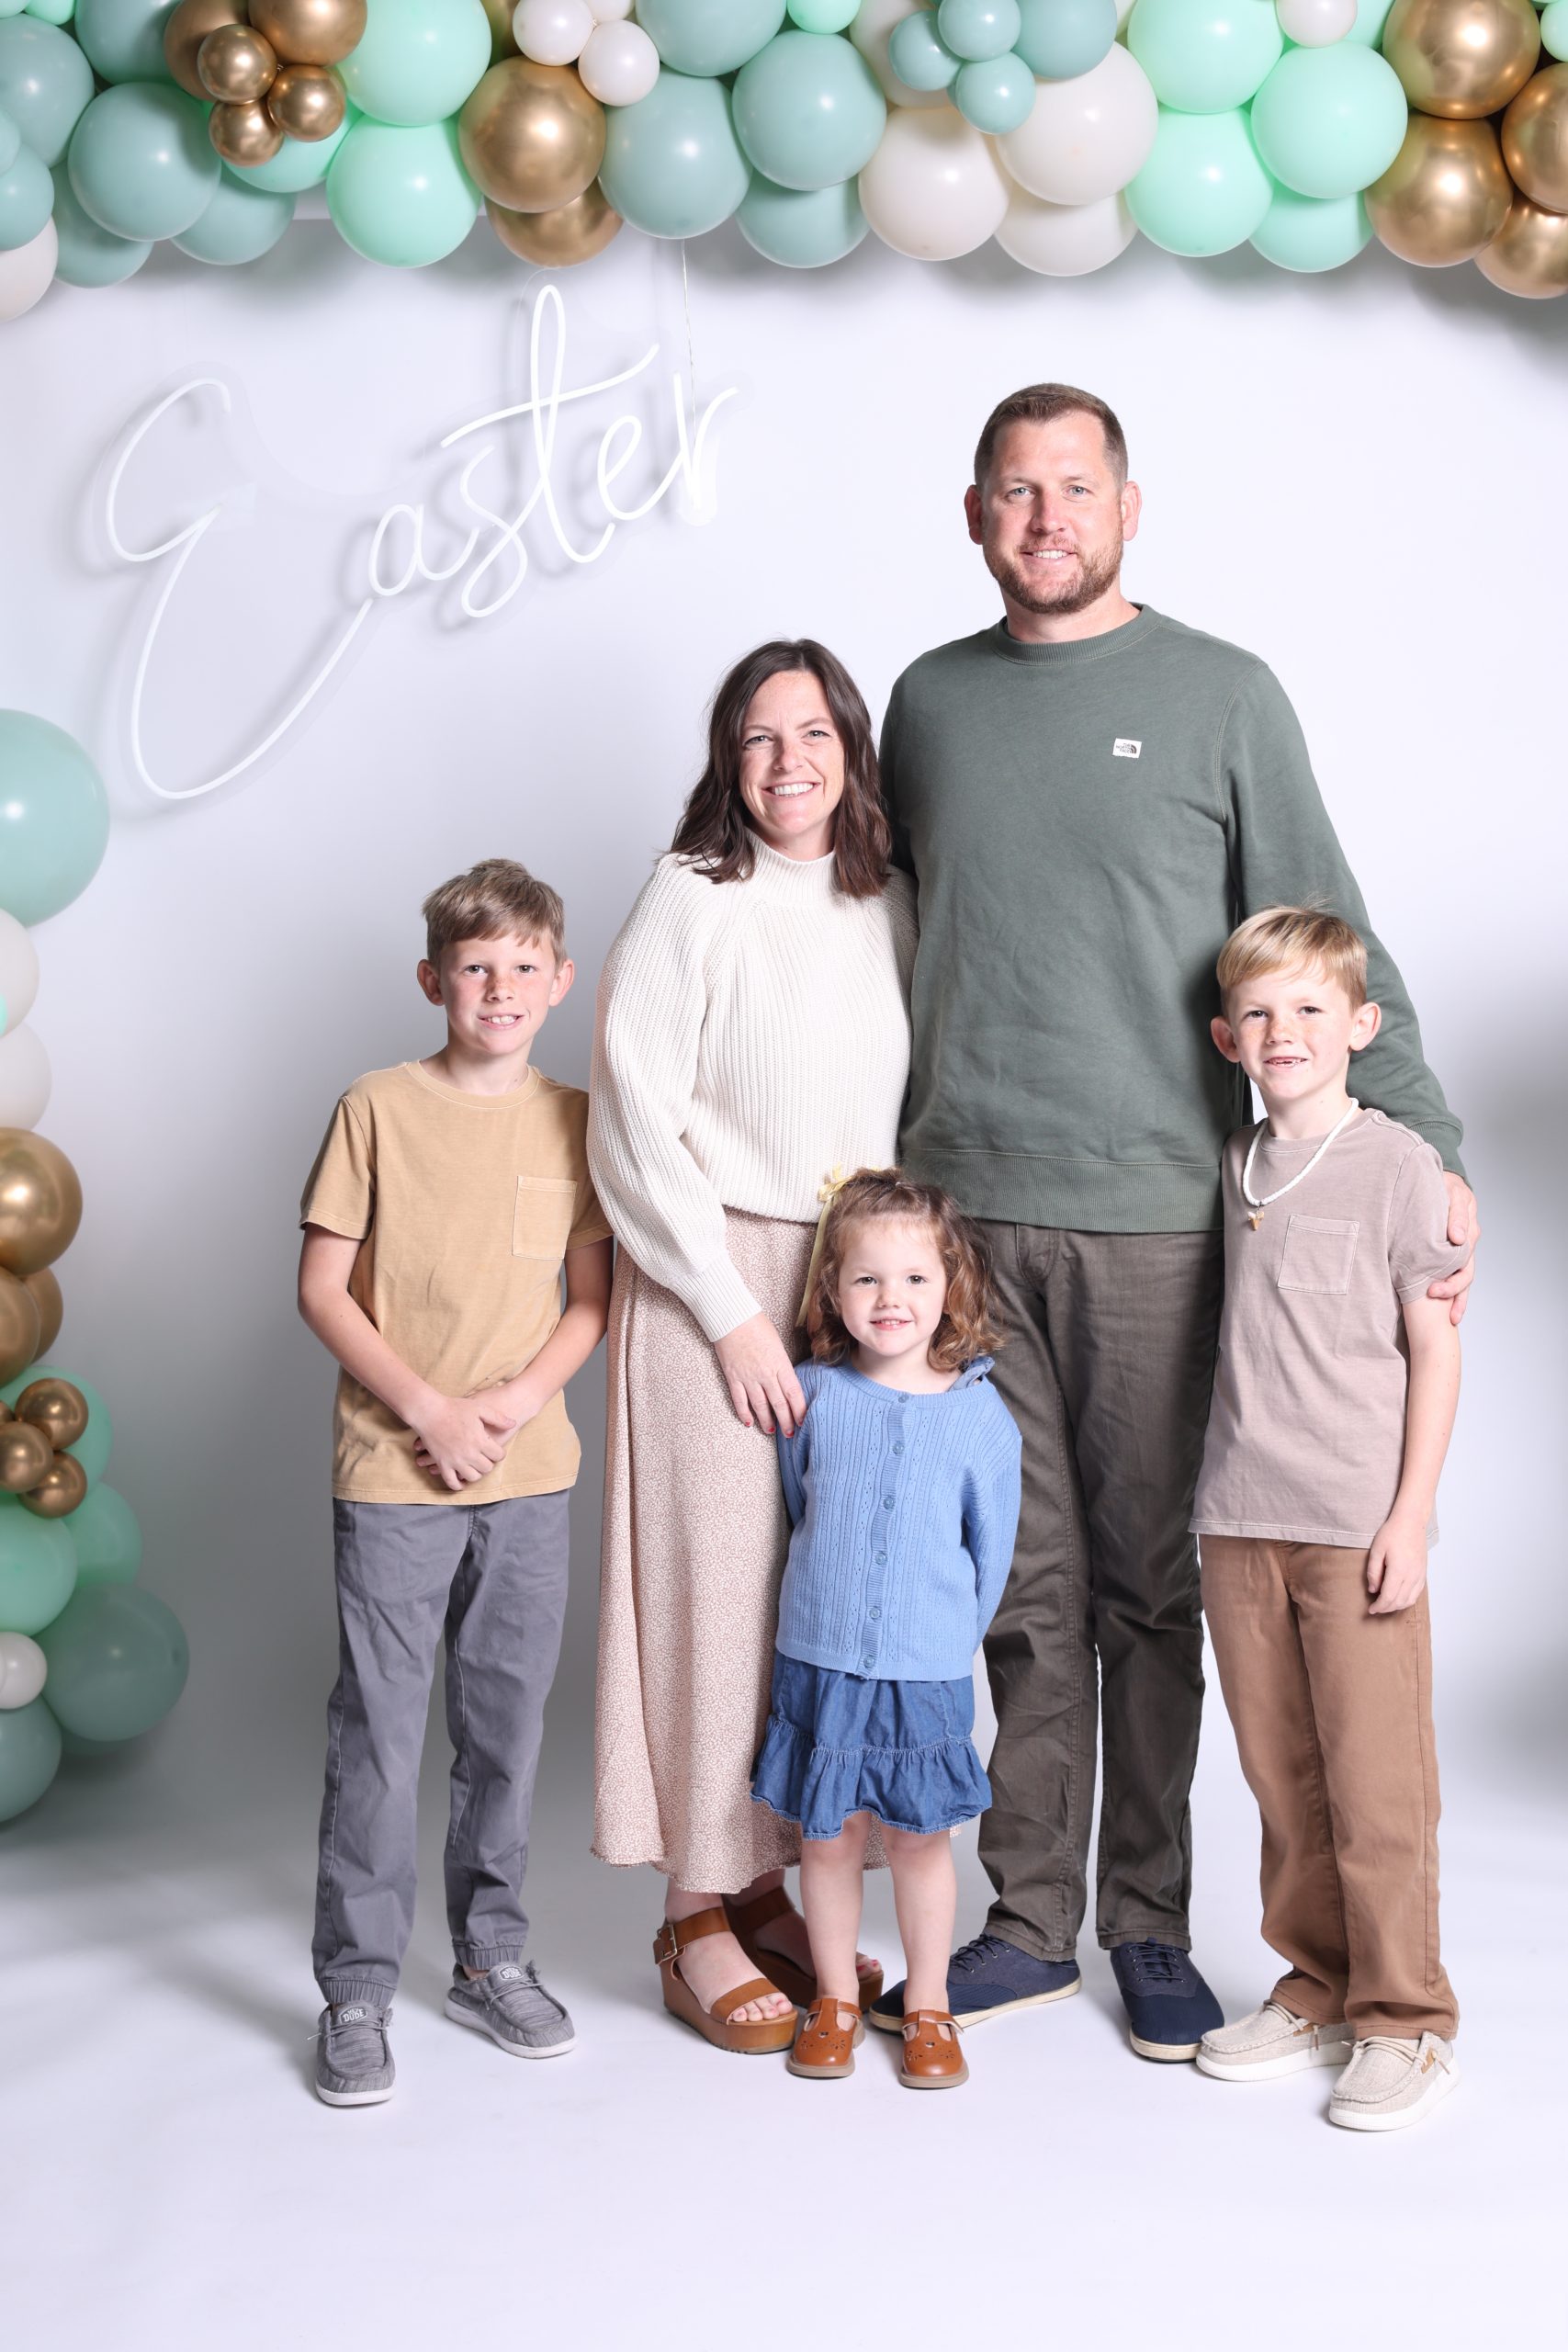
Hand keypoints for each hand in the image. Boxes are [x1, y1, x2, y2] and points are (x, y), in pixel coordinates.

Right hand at [411, 1394, 516, 1490]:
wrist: (429, 1411)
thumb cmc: (454, 1407)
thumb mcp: (479, 1408)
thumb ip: (497, 1418)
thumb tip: (513, 1424)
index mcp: (480, 1440)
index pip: (498, 1456)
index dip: (499, 1453)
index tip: (496, 1451)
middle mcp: (469, 1453)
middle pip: (487, 1468)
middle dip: (489, 1463)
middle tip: (486, 1458)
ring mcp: (455, 1460)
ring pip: (472, 1477)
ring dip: (476, 1474)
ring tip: (475, 1467)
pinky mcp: (442, 1464)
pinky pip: (451, 1482)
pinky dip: (458, 1485)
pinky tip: (462, 1482)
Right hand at [713, 1313, 806, 1436]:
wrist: (732, 1317)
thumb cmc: (757, 1324)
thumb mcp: (778, 1343)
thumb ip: (782, 1363)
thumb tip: (785, 1380)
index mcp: (780, 1364)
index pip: (794, 1393)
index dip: (799, 1410)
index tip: (803, 1421)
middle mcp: (766, 1374)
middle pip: (779, 1404)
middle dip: (786, 1421)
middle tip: (790, 1434)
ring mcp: (748, 1377)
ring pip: (760, 1406)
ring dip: (767, 1421)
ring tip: (771, 1431)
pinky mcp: (733, 1377)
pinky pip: (739, 1400)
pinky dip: (744, 1413)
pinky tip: (749, 1422)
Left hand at [1367, 1508, 1428, 1614]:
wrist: (1411, 1522)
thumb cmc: (1392, 1533)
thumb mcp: (1376, 1551)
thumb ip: (1373, 1572)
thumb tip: (1373, 1590)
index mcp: (1399, 1570)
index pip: (1389, 1597)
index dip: (1379, 1606)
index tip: (1371, 1609)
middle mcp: (1412, 1575)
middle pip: (1399, 1601)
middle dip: (1386, 1608)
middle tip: (1375, 1608)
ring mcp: (1420, 1575)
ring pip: (1409, 1600)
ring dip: (1397, 1606)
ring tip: (1385, 1605)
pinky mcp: (1423, 1573)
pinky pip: (1417, 1593)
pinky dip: (1407, 1600)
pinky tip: (1398, 1599)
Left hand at [1428, 1172, 1479, 1326]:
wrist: (1437, 1182)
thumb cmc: (1440, 1184)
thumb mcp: (1448, 1191)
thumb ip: (1454, 1212)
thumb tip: (1457, 1237)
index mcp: (1466, 1225)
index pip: (1463, 1251)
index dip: (1450, 1273)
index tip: (1434, 1285)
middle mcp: (1468, 1240)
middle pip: (1466, 1269)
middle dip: (1452, 1287)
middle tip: (1433, 1295)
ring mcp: (1462, 1250)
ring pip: (1465, 1277)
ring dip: (1458, 1297)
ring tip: (1452, 1317)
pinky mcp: (1453, 1256)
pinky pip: (1458, 1278)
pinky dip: (1457, 1296)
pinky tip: (1453, 1313)